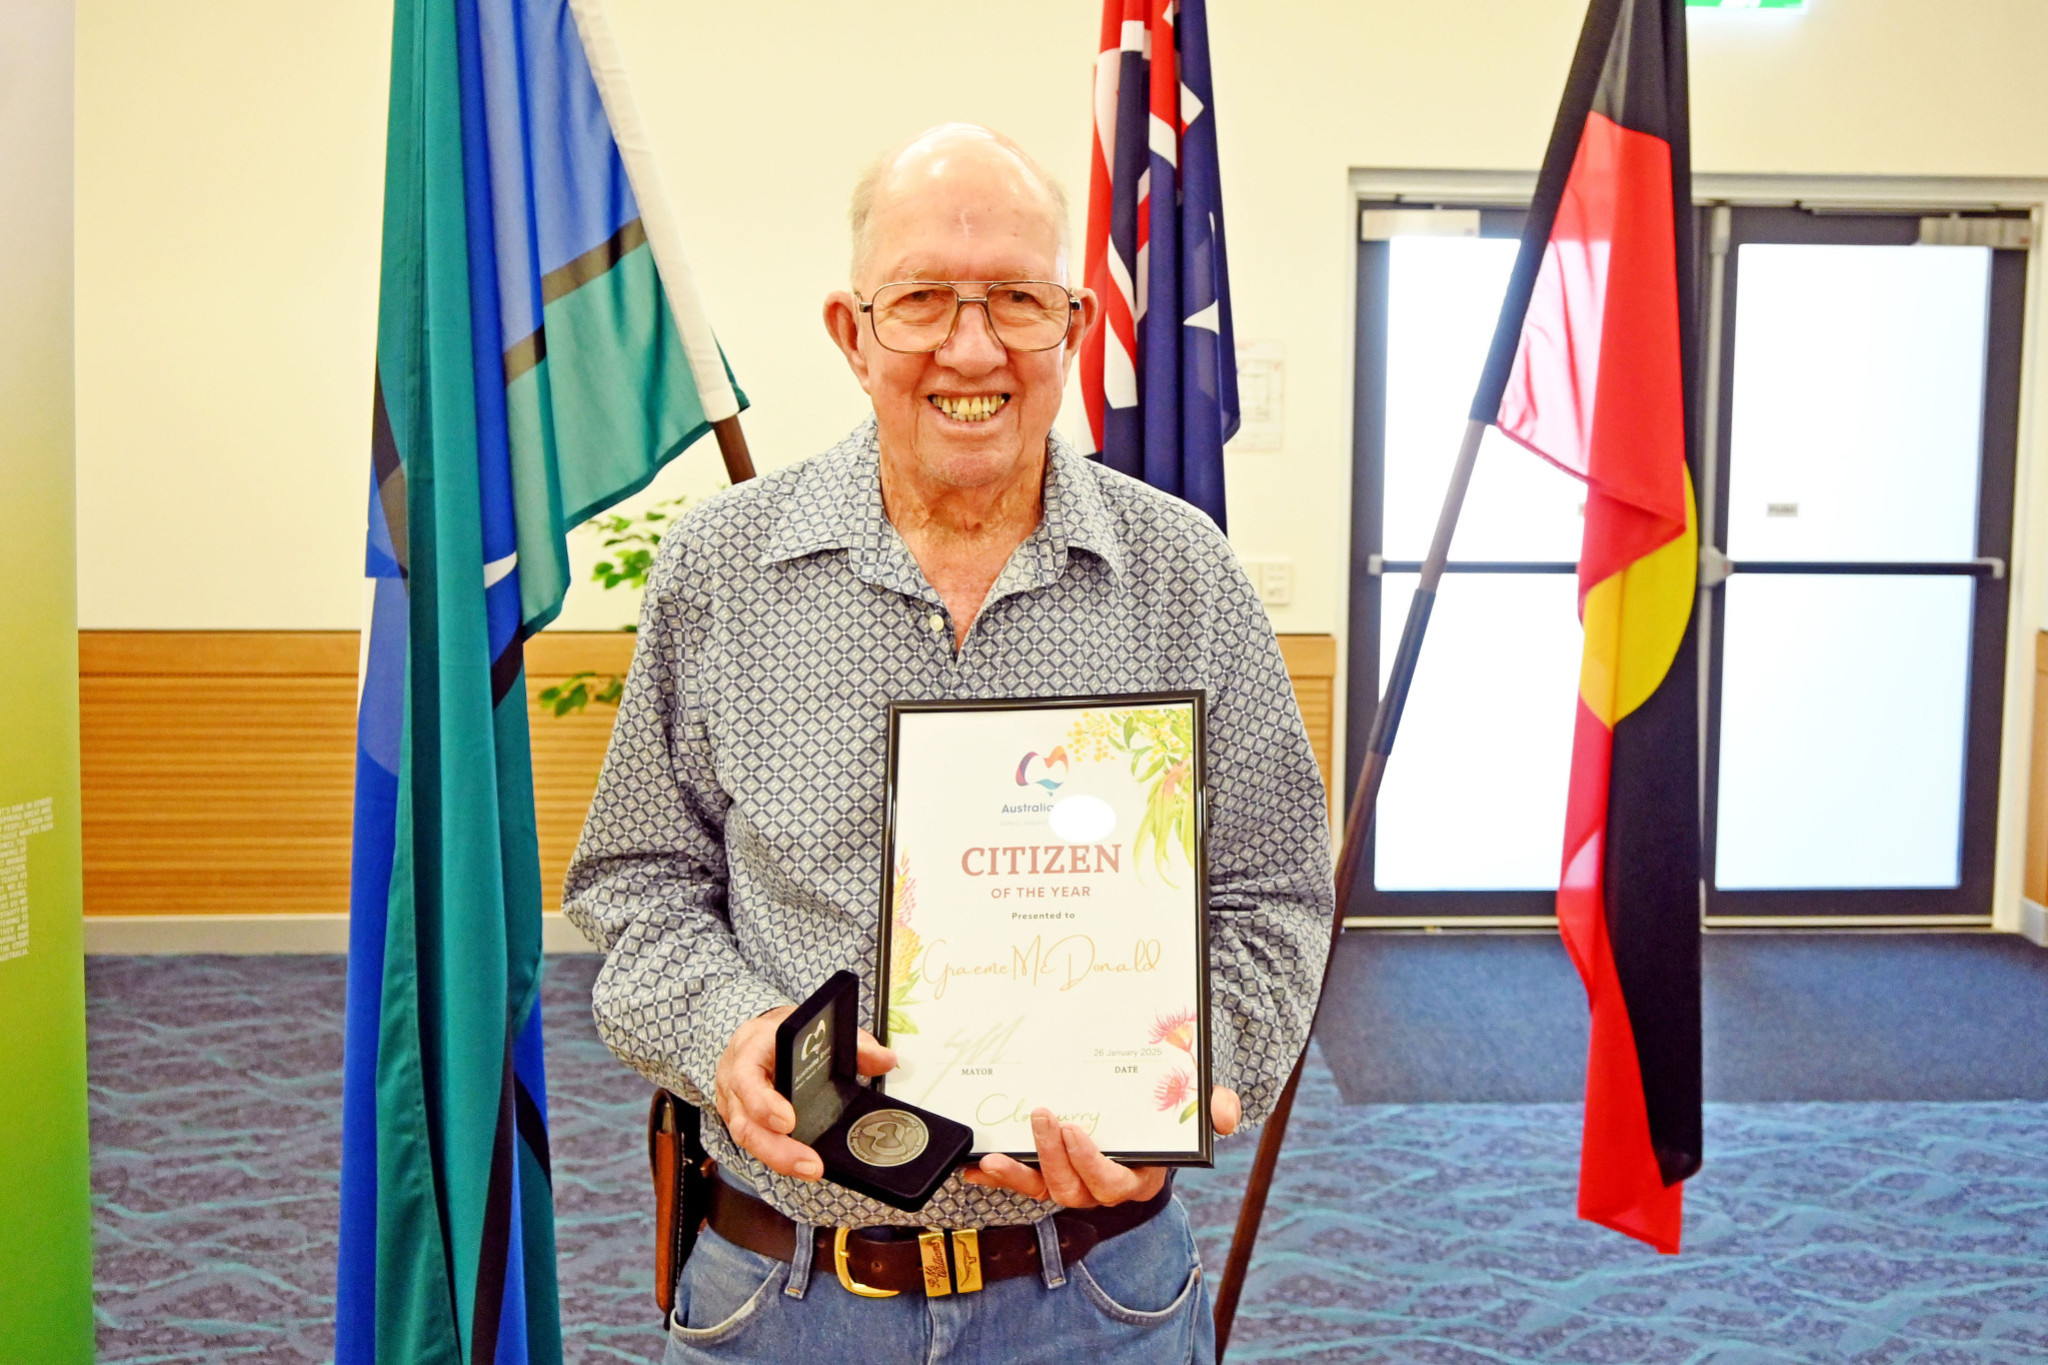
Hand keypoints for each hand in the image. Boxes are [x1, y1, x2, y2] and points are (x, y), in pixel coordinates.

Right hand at [713, 1005, 896, 1180]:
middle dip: (777, 1148)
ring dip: (779, 1159)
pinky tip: (802, 1164)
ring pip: (747, 1140)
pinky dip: (778, 1157)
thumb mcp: (816, 1026)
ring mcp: (732, 1105)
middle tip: (810, 1163)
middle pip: (745, 1122)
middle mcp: (734, 1080)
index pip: (747, 1078)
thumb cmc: (782, 1032)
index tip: (789, 1121)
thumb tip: (885, 1059)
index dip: (764, 1103)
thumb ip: (852, 1043)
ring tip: (812, 1169)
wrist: (757, 1034)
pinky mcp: (740, 1122)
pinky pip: (754, 1145)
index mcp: (751, 1049)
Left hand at [962, 1086, 1240, 1206]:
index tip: (1077, 1129)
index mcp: (1139, 1177)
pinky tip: (975, 1164)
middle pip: (1073, 1189)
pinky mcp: (1048, 1174)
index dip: (1091, 1163)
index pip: (1114, 1183)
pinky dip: (997, 1176)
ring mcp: (1073, 1183)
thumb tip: (1226, 1113)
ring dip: (1017, 1174)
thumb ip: (1214, 1106)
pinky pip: (1022, 1182)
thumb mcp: (1195, 1104)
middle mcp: (1103, 1188)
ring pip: (1044, 1191)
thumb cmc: (1168, 1113)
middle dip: (1053, 1156)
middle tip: (1042, 1115)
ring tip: (995, 1155)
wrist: (1147, 1114)